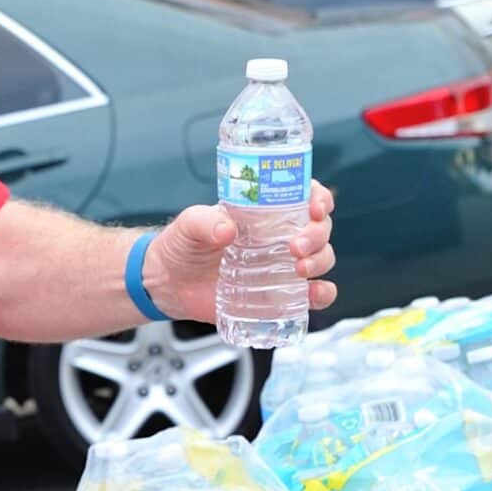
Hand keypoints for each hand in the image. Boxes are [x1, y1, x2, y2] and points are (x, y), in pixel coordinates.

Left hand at [142, 183, 336, 325]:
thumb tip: (226, 229)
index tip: (315, 209)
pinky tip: (313, 294)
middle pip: (320, 228)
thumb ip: (203, 222)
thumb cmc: (181, 246)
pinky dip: (322, 294)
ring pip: (322, 258)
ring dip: (320, 261)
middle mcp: (280, 236)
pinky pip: (313, 294)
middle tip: (295, 247)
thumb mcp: (187, 226)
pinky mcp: (279, 294)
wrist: (169, 284)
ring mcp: (282, 266)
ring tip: (299, 270)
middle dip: (317, 235)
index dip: (319, 199)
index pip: (305, 196)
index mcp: (265, 212)